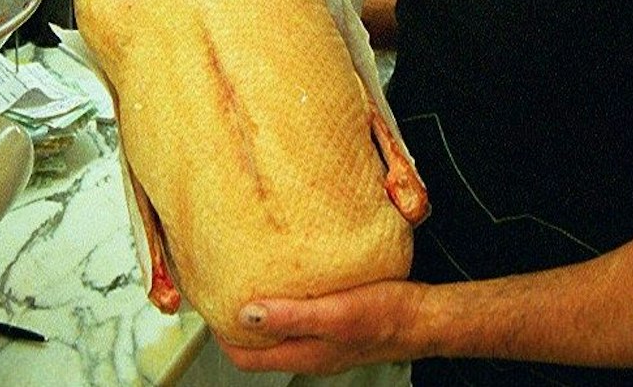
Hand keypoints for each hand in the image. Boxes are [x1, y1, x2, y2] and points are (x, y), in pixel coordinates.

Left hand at [217, 280, 426, 376]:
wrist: (424, 316)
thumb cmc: (386, 317)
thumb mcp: (335, 314)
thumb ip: (291, 316)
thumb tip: (246, 314)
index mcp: (303, 355)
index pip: (244, 357)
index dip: (221, 336)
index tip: (208, 305)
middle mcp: (308, 351)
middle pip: (257, 344)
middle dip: (235, 320)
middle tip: (221, 285)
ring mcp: (321, 338)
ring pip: (278, 328)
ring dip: (260, 308)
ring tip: (247, 277)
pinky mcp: (334, 322)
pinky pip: (299, 314)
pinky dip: (286, 298)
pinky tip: (289, 275)